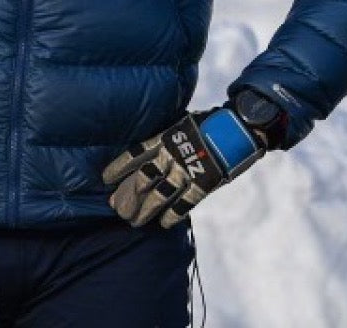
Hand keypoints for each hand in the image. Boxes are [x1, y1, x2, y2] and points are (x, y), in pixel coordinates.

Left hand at [102, 90, 282, 227]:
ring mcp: (189, 170)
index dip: (120, 166)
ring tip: (133, 221)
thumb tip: (148, 150)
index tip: (105, 178)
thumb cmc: (210, 123)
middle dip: (129, 195)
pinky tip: (163, 224)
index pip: (136, 153)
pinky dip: (174, 214)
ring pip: (160, 194)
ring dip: (145, 209)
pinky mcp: (205, 183)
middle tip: (117, 209)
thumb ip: (167, 138)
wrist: (240, 126)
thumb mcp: (183, 124)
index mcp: (166, 136)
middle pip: (144, 178)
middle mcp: (173, 154)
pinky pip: (185, 203)